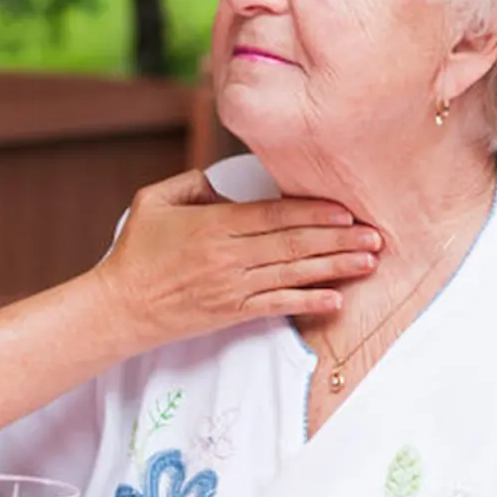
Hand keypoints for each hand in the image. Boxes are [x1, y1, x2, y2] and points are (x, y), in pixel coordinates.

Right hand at [89, 169, 380, 347]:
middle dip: (337, 238)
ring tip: (368, 261)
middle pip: (292, 244)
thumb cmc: (135, 251)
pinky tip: (335, 299)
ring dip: (334, 267)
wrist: (120, 306)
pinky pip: (276, 306)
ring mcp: (231, 287)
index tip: (344, 209)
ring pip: (292, 273)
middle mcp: (226, 256)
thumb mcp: (154, 201)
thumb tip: (226, 183)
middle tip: (375, 234)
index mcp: (211, 225)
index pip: (272, 216)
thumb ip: (192, 185)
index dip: (312, 212)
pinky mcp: (230, 313)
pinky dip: (307, 302)